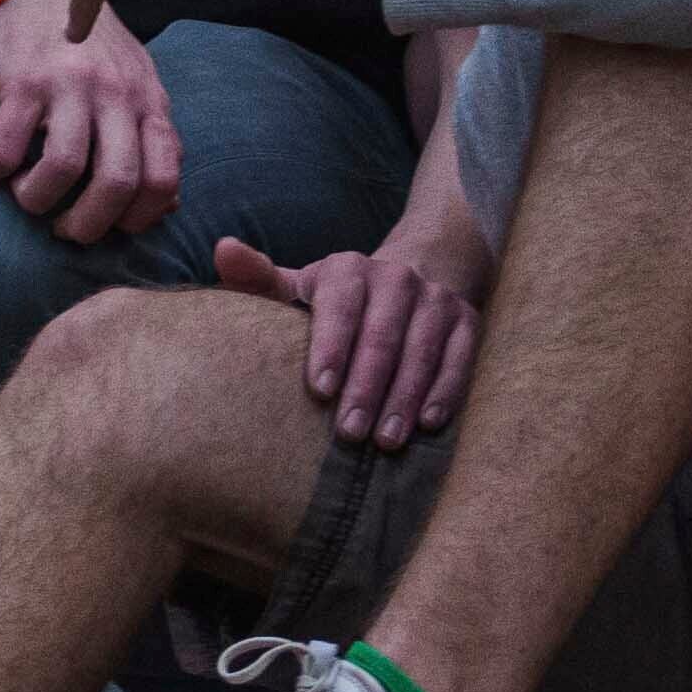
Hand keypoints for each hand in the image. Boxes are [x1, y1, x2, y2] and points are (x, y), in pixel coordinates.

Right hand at [0, 0, 179, 238]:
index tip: (112, 225)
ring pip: (64, 168)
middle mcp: (115, 92)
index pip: (163, 179)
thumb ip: (151, 139)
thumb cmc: (85, 47)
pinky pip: (7, 146)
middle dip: (88, 225)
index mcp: (147, 101)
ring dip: (39, 200)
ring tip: (27, 195)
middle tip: (65, 229)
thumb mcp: (132, 83)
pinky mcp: (22, 80)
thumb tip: (167, 205)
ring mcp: (69, 84)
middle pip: (118, 182)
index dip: (139, 219)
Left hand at [223, 229, 489, 444]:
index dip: (331, 345)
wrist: (418, 272)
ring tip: (387, 440)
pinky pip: (460, 358)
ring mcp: (436, 300)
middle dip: (367, 386)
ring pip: (421, 351)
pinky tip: (429, 424)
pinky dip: (446, 391)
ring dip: (405, 397)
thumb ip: (260, 280)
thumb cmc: (341, 299)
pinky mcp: (467, 323)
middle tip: (350, 434)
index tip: (321, 388)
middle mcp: (396, 278)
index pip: (340, 305)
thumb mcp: (302, 288)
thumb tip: (224, 250)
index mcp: (348, 270)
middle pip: (382, 335)